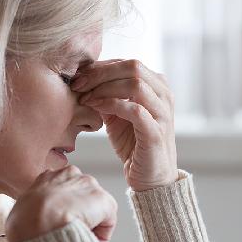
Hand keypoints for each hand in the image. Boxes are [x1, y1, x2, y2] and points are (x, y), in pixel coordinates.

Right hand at [5, 165, 117, 241]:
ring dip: (90, 223)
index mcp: (48, 177)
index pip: (62, 191)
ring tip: (77, 236)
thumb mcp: (20, 212)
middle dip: (79, 214)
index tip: (60, 223)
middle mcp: (70, 174)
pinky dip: (102, 234)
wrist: (38, 223)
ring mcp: (88, 185)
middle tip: (70, 231)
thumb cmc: (24, 223)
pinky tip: (87, 238)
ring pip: (95, 208)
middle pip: (81, 197)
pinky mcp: (103, 200)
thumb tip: (31, 225)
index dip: (62, 209)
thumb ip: (31, 212)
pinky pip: (108, 222)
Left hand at [70, 59, 177, 191]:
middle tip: (78, 84)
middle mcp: (164, 95)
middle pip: (133, 67)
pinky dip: (111, 105)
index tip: (78, 77)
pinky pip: (134, 110)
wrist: (150, 177)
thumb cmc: (133, 144)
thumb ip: (106, 95)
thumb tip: (83, 79)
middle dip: (100, 73)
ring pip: (135, 84)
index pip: (127, 63)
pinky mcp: (156, 132)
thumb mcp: (116, 114)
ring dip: (104, 88)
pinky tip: (94, 107)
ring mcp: (163, 113)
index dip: (100, 67)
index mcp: (156, 86)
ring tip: (84, 97)